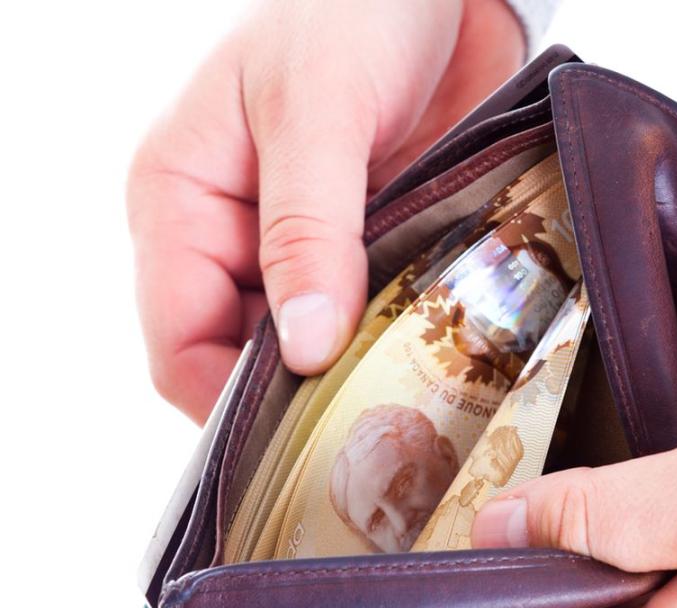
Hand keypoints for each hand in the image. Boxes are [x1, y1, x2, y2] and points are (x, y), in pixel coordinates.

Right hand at [127, 0, 523, 422]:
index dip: (227, 399)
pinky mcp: (359, 246)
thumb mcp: (316, 111)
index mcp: (179, 199)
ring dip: (353, 366)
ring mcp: (298, 245)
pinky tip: (429, 347)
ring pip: (309, 343)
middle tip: (371, 422)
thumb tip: (305, 346)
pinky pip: (363, 316)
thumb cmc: (352, 10)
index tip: (302, 429)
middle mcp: (230, 233)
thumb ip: (306, 230)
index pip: (179, 340)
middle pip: (243, 355)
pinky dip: (390, 337)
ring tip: (409, 387)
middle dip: (300, 392)